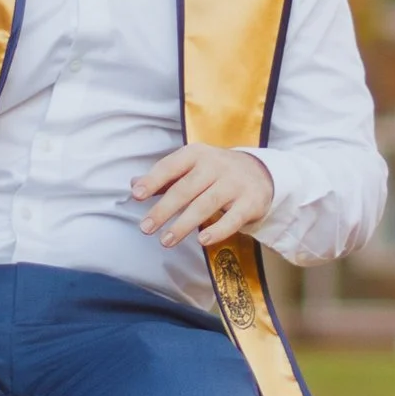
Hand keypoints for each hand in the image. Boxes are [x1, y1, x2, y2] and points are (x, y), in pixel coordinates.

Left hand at [133, 145, 273, 249]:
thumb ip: (164, 178)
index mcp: (196, 154)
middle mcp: (215, 165)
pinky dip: (218, 230)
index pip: (171, 166)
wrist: (260, 172)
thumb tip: (134, 185)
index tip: (137, 196)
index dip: (153, 180)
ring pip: (206, 204)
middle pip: (185, 189)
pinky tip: (202, 240)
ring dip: (184, 224)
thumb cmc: (215, 173)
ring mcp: (235, 183)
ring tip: (166, 241)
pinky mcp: (251, 202)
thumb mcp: (190, 168)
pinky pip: (233, 218)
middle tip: (145, 228)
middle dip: (164, 209)